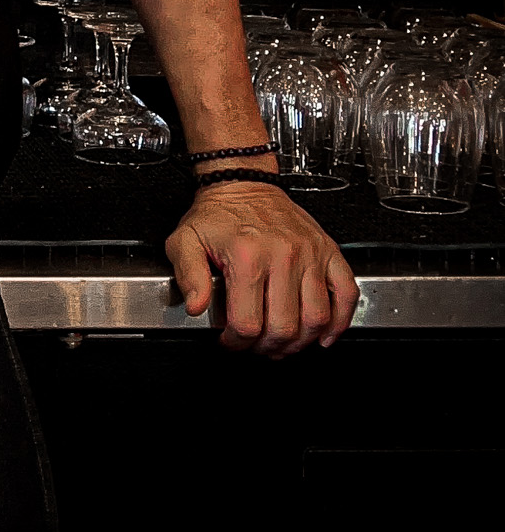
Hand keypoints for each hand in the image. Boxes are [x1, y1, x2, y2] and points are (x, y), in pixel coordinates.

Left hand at [165, 180, 358, 355]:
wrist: (243, 184)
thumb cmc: (217, 215)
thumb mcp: (185, 240)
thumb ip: (189, 276)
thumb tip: (196, 306)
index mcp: (247, 256)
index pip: (247, 322)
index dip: (236, 342)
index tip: (231, 341)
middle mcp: (283, 256)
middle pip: (285, 326)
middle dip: (268, 347)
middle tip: (257, 346)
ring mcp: (311, 254)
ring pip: (317, 318)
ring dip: (301, 342)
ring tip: (284, 344)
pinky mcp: (329, 252)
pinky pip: (347, 294)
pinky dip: (341, 321)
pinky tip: (324, 334)